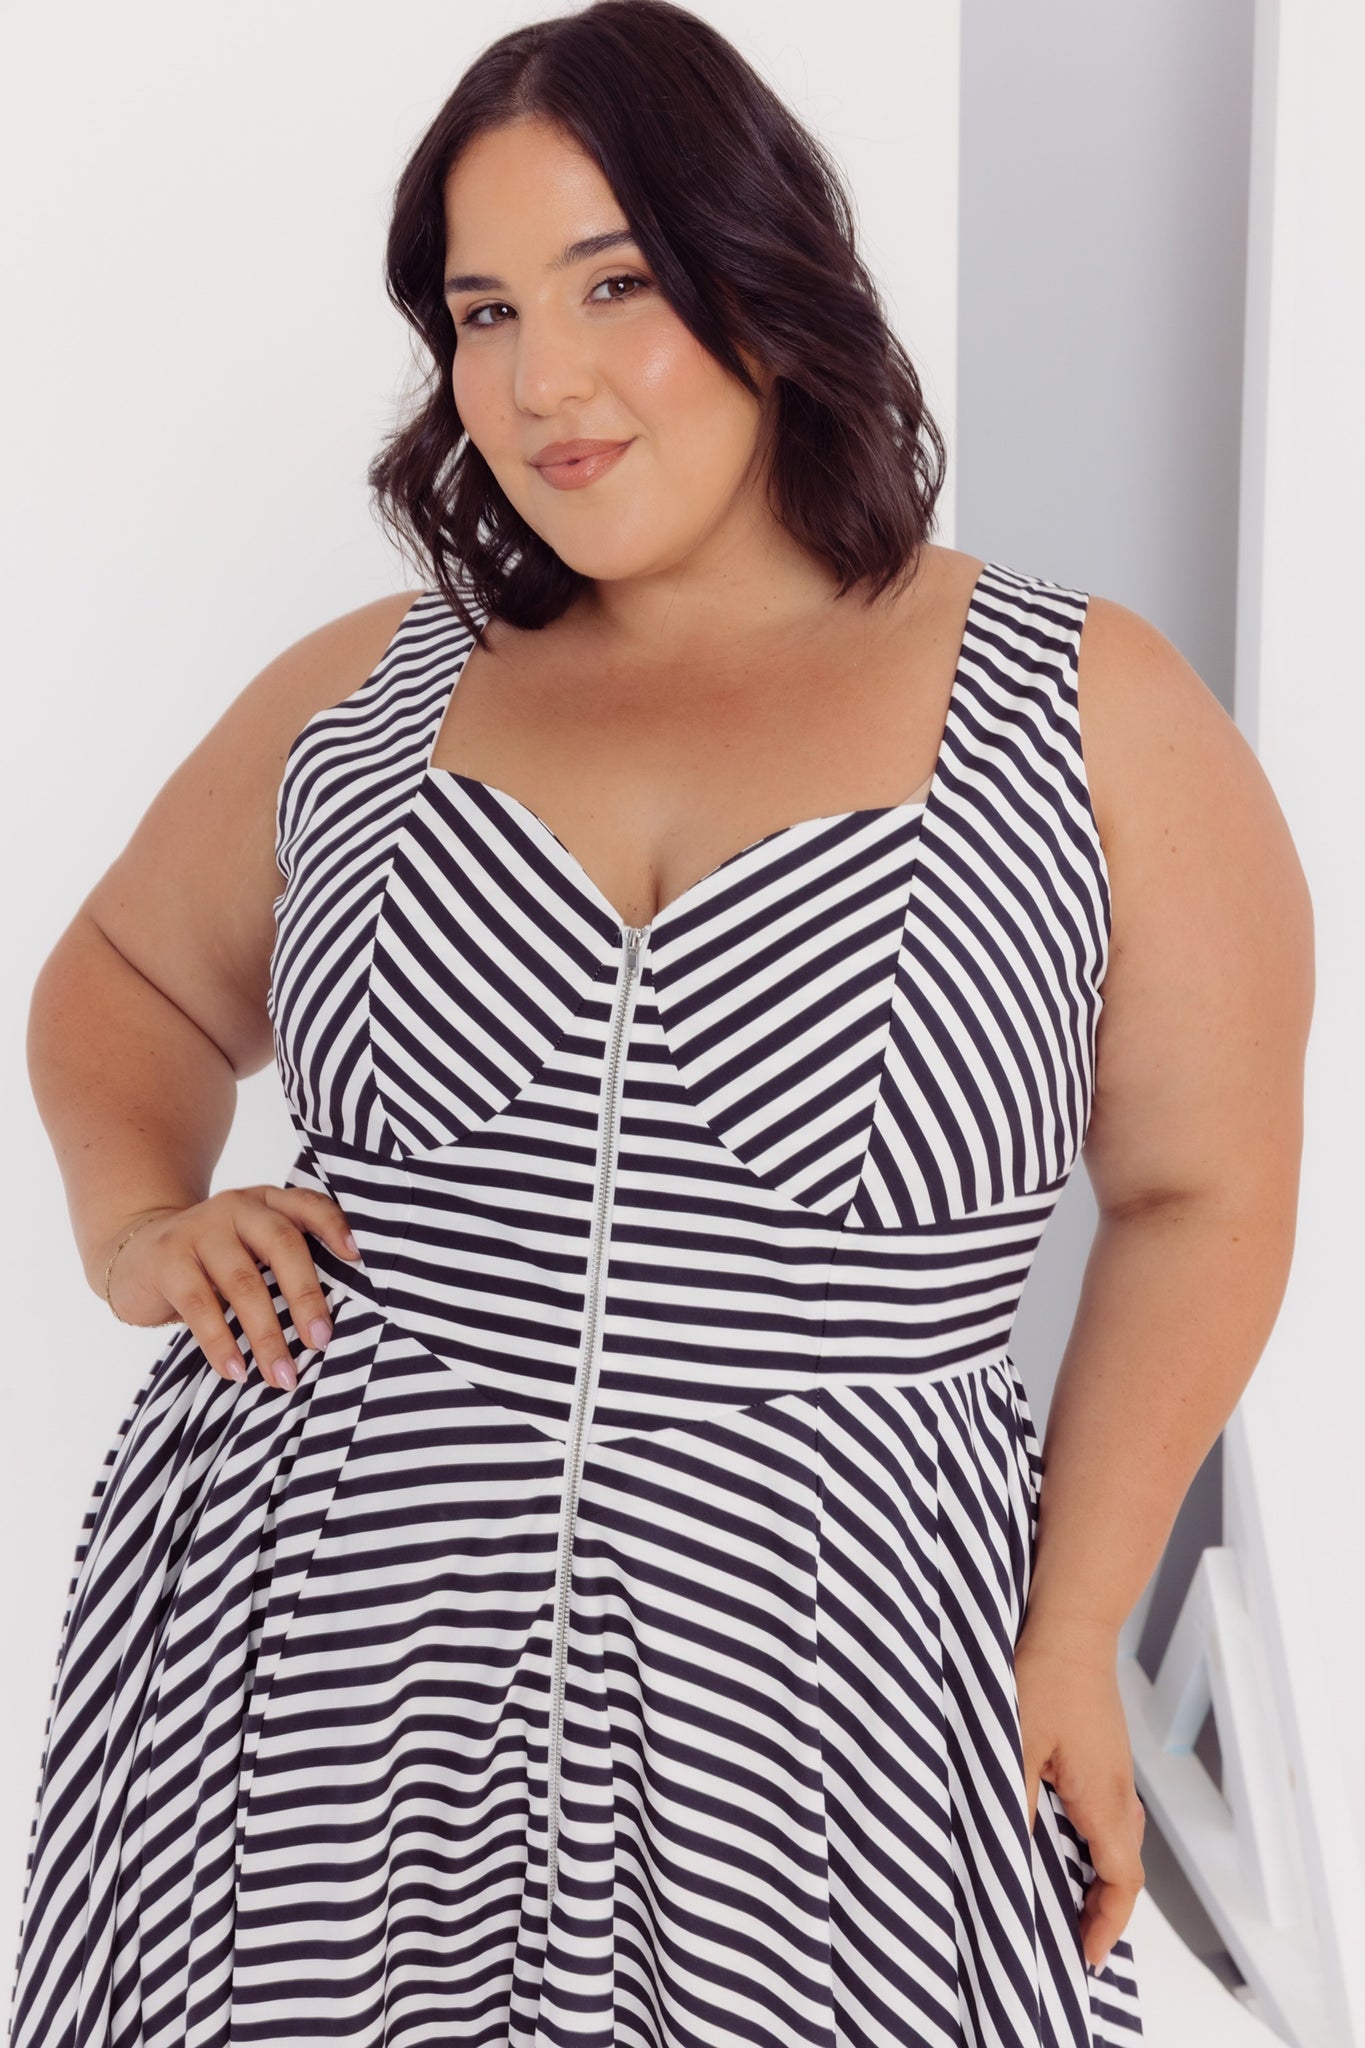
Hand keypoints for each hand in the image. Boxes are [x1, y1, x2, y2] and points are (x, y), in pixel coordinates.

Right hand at [101, 1185, 361, 1390]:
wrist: (135, 1253)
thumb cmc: (211, 1263)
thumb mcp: (249, 1253)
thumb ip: (282, 1269)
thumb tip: (327, 1329)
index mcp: (266, 1203)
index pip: (307, 1205)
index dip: (334, 1227)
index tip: (357, 1260)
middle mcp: (237, 1207)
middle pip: (282, 1244)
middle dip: (306, 1296)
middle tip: (321, 1342)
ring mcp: (199, 1229)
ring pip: (243, 1281)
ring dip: (266, 1335)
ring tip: (282, 1376)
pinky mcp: (168, 1259)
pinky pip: (199, 1304)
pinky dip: (220, 1342)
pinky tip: (236, 1371)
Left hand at [1013, 1611, 1145, 1970]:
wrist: (1073, 1624)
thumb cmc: (1046, 1676)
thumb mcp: (1016, 1744)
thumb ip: (1011, 1802)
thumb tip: (1002, 1854)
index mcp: (1104, 1798)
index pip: (1122, 1881)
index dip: (1107, 1924)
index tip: (1086, 1956)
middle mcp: (1119, 1791)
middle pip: (1124, 1868)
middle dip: (1102, 1908)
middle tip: (1072, 1937)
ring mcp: (1115, 1770)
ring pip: (1118, 1840)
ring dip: (1098, 1875)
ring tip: (1065, 1898)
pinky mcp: (1104, 1752)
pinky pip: (1108, 1812)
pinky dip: (1092, 1841)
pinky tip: (1059, 1835)